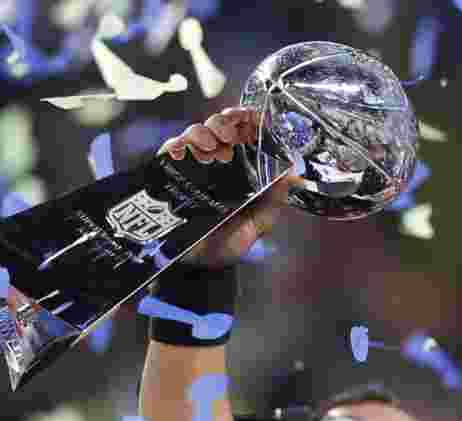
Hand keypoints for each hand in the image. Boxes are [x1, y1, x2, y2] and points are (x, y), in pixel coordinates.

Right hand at [157, 107, 300, 264]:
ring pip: (197, 132)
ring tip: (212, 145)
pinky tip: (189, 150)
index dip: (249, 121)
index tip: (254, 118)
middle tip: (231, 133)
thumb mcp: (256, 224)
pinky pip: (173, 147)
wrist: (193, 262)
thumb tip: (292, 178)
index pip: (245, 136)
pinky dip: (181, 143)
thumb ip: (273, 203)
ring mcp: (192, 164)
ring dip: (206, 131)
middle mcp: (216, 163)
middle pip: (220, 127)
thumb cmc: (224, 242)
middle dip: (227, 122)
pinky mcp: (169, 170)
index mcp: (240, 170)